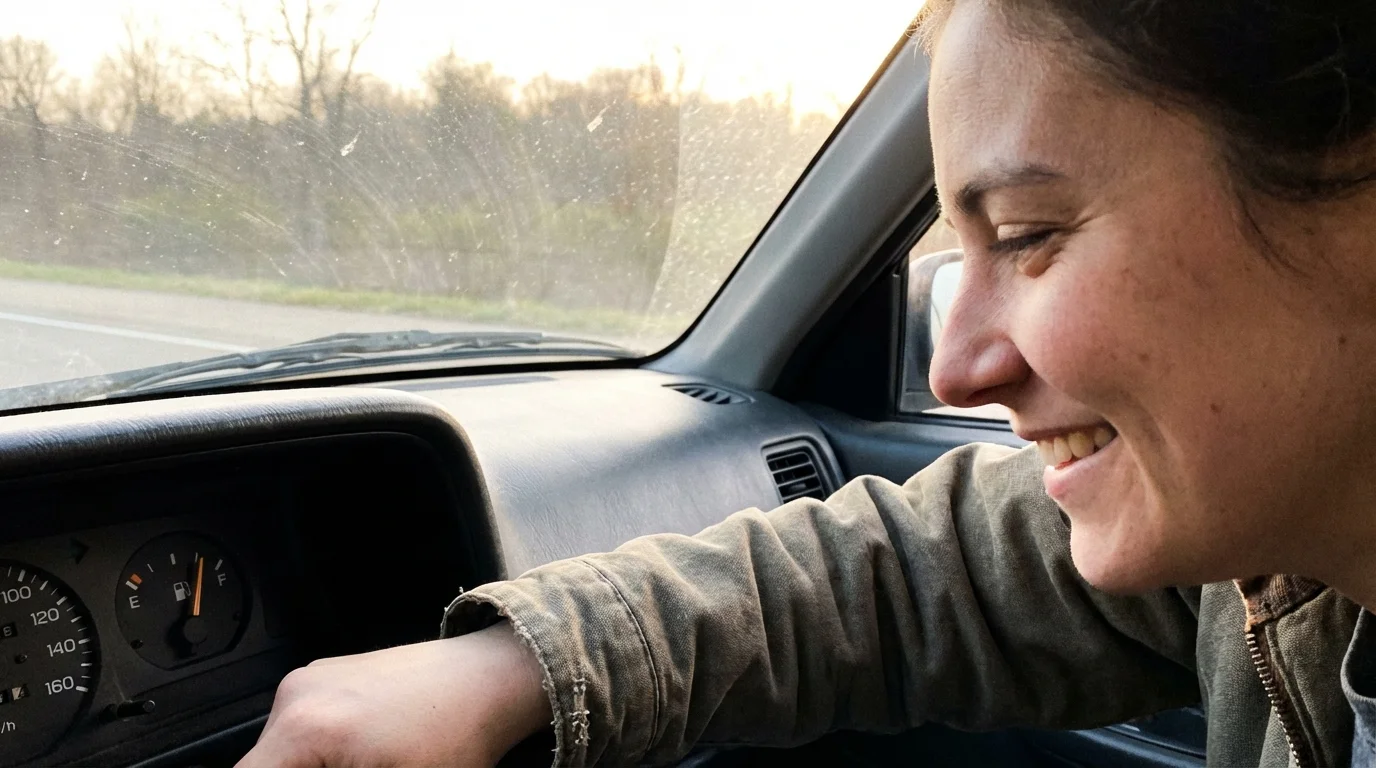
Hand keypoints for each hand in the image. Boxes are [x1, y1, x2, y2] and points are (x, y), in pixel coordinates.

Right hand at [237, 623, 550, 767]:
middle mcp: (297, 694)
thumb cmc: (459, 736)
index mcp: (303, 727)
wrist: (494, 679)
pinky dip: (318, 751)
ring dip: (307, 767)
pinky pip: (303, 726)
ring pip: (283, 749)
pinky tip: (365, 758)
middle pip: (264, 763)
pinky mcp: (331, 676)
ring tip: (365, 766)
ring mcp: (313, 679)